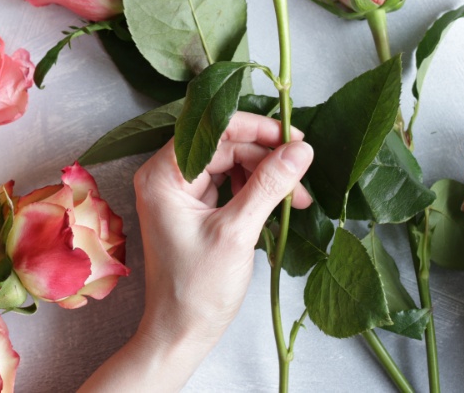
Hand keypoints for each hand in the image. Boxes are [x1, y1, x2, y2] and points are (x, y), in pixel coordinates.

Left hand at [80, 112, 312, 391]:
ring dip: (264, 176)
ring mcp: (179, 193)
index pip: (213, 131)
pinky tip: (277, 205)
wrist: (181, 333)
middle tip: (301, 174)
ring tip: (294, 198)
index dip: (256, 129)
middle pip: (224, 147)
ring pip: (230, 165)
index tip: (292, 137)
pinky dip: (255, 191)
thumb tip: (300, 150)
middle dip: (265, 159)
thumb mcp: (237, 232)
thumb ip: (268, 185)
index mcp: (163, 175)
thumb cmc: (197, 289)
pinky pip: (228, 185)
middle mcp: (166, 177)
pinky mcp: (193, 209)